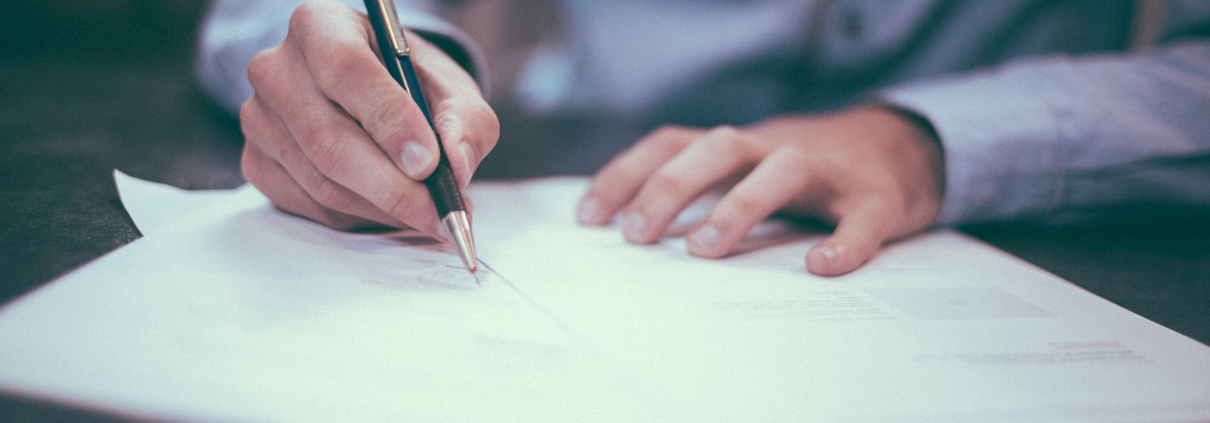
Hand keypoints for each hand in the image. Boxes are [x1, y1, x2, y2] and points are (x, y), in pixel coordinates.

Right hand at [240, 0, 497, 233]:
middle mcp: (277, 68)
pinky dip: (358, 217)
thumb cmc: (413, 86)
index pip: (345, 69)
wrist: (379, 99)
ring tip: (426, 213)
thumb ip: (464, 122)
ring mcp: (259, 118)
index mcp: (321, 26)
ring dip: (382, 208)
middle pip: (328, 139)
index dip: (389, 120)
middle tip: (439, 212)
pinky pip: (309, 205)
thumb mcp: (452, 90)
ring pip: (321, 181)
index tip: (428, 163)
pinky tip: (389, 209)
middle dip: (392, 186)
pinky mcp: (257, 162)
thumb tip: (455, 165)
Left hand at [577, 106, 944, 275]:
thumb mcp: (745, 171)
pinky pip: (861, 219)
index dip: (627, 174)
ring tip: (704, 249)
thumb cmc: (803, 174)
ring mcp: (829, 171)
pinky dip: (844, 242)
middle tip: (637, 236)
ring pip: (783, 169)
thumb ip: (698, 192)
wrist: (899, 150)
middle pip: (718, 148)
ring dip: (739, 205)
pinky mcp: (877, 199)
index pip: (672, 143)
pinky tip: (822, 267)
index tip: (589, 217)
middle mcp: (776, 148)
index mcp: (738, 147)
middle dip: (671, 187)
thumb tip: (630, 235)